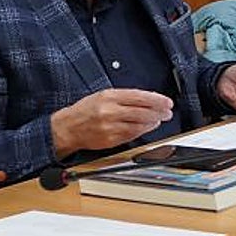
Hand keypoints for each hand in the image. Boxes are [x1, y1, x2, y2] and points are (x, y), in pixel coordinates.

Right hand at [50, 88, 173, 156]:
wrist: (68, 127)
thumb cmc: (85, 110)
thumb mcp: (103, 96)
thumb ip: (124, 97)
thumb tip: (146, 99)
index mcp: (109, 97)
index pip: (138, 97)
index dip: (156, 100)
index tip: (166, 102)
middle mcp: (110, 111)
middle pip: (141, 111)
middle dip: (158, 112)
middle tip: (168, 112)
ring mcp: (110, 126)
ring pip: (138, 124)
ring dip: (152, 122)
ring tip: (159, 119)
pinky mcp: (110, 139)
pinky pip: (131, 135)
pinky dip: (142, 131)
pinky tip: (148, 127)